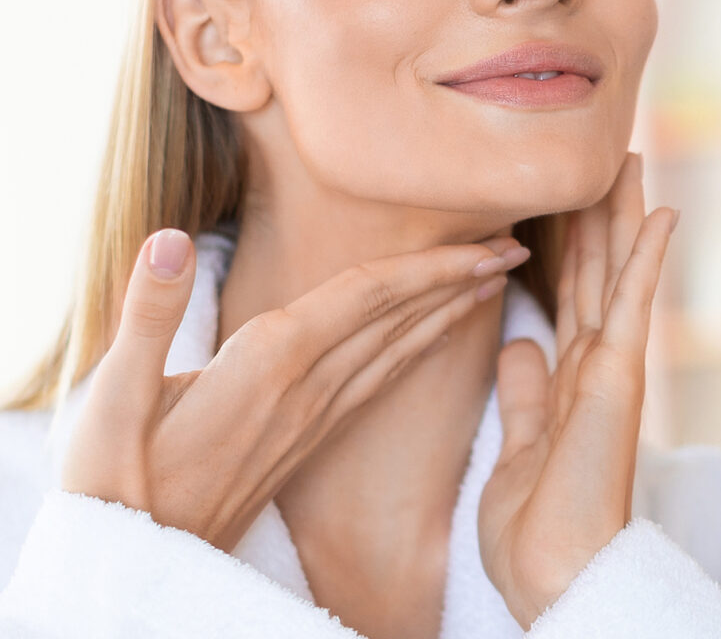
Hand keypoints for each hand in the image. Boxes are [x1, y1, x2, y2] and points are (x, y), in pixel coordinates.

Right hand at [61, 228, 529, 554]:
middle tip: (517, 246)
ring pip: (398, 351)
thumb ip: (149, 314)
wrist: (142, 568)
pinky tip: (426, 340)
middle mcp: (307, 388)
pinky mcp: (307, 439)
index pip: (369, 297)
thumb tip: (169, 241)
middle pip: (399, 319)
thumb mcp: (115, 397)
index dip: (430, 264)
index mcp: (272, 363)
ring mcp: (313, 418)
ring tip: (489, 282)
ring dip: (448, 311)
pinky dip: (414, 349)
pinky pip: (379, 382)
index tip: (487, 241)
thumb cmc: (120, 480)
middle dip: (460, 279)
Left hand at [477, 151, 678, 628]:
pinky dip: (648, 257)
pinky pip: (632, 304)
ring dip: (623, 217)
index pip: (567, 292)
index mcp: (569, 376)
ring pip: (615, 273)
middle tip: (609, 161)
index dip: (567, 243)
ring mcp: (609, 369)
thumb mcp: (520, 440)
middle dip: (598, 216)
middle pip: (594, 272)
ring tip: (632, 164)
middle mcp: (593, 364)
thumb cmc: (536, 522)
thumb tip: (521, 341)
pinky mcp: (617, 379)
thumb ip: (526, 390)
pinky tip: (662, 213)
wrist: (552, 575)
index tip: (567, 200)